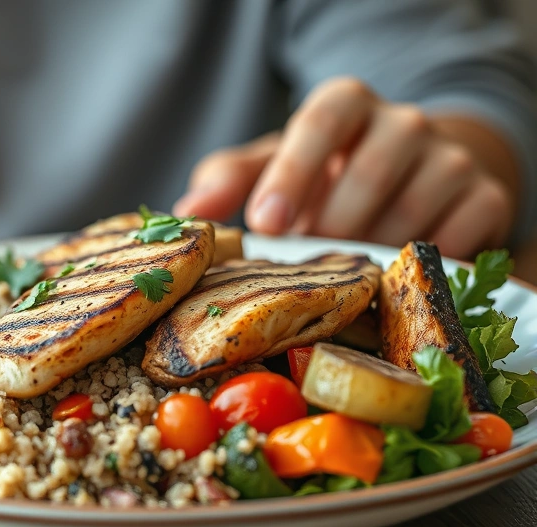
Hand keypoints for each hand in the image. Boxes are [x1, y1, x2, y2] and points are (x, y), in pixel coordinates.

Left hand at [174, 77, 514, 257]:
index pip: (320, 124)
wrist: (407, 172)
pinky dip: (416, 267)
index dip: (292, 174)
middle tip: (304, 261)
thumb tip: (186, 215)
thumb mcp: (272, 166)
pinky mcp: (484, 198)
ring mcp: (450, 159)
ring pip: (411, 213)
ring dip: (368, 253)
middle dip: (328, 227)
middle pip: (367, 174)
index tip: (265, 222)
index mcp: (345, 104)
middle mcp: (404, 122)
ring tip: (342, 272)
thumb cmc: (323, 174)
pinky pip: (454, 241)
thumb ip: (229, 180)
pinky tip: (389, 277)